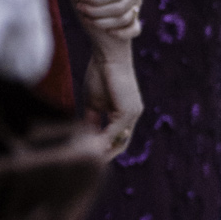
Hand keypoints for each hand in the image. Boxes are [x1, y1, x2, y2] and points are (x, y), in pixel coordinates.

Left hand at [75, 0, 142, 40]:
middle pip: (119, 6)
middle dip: (96, 9)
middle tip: (79, 6)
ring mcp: (137, 4)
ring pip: (124, 19)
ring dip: (103, 21)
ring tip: (85, 17)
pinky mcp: (135, 19)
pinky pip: (135, 30)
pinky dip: (122, 32)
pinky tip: (108, 32)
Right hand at [82, 38, 142, 156]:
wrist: (107, 55)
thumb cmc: (100, 73)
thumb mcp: (93, 102)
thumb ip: (93, 120)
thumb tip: (87, 136)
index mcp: (127, 113)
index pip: (119, 138)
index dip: (105, 149)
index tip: (89, 156)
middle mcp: (133, 114)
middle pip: (122, 143)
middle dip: (106, 155)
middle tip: (89, 164)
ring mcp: (133, 113)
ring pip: (120, 140)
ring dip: (104, 151)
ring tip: (88, 159)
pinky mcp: (128, 110)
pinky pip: (115, 131)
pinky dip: (103, 140)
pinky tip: (90, 145)